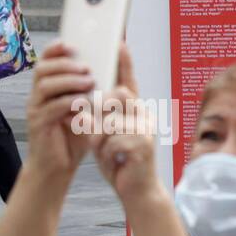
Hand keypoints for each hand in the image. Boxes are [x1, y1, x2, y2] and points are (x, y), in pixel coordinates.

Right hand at [24, 40, 93, 177]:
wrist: (58, 167)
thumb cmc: (74, 137)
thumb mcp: (87, 110)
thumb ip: (94, 92)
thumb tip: (113, 71)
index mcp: (49, 88)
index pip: (47, 61)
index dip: (56, 50)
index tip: (72, 44)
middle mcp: (38, 95)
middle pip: (44, 69)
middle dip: (66, 64)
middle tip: (87, 68)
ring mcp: (36, 109)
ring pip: (45, 85)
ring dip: (68, 80)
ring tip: (88, 82)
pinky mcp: (39, 124)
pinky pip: (51, 107)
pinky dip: (68, 102)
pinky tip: (83, 102)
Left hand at [89, 44, 162, 209]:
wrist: (139, 192)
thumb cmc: (122, 162)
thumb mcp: (109, 135)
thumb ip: (103, 117)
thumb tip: (90, 101)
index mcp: (137, 112)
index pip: (130, 82)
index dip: (125, 63)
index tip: (119, 43)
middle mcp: (145, 117)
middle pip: (116, 96)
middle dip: (98, 112)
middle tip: (96, 132)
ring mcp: (145, 130)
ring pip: (110, 119)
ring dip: (99, 137)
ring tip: (106, 152)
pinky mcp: (141, 146)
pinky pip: (111, 140)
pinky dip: (105, 153)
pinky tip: (114, 162)